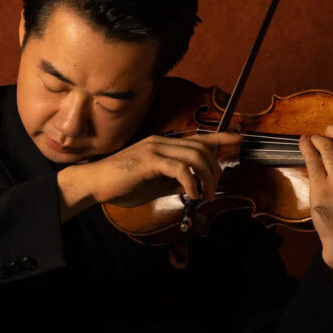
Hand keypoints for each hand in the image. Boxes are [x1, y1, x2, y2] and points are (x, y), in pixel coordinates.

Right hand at [57, 132, 241, 219]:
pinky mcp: (149, 161)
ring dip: (206, 178)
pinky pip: (180, 169)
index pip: (198, 137)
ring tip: (204, 196)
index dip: (221, 137)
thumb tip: (194, 185)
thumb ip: (175, 181)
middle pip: (202, 149)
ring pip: (195, 157)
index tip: (238, 139)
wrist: (94, 183)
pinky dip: (191, 183)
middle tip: (213, 192)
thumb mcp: (156, 183)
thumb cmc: (122, 184)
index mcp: (164, 144)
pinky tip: (190, 194)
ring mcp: (156, 149)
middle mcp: (162, 141)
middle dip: (215, 170)